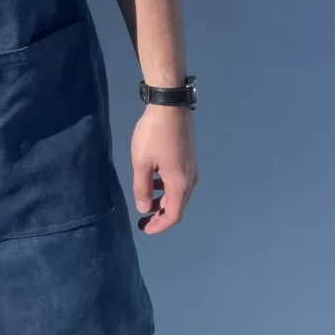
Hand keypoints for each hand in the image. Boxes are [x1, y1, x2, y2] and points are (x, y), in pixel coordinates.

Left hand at [131, 105, 198, 234]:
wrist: (170, 106)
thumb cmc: (154, 135)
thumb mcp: (142, 162)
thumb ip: (142, 188)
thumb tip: (144, 208)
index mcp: (180, 184)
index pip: (173, 215)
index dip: (159, 225)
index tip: (145, 228)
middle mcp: (191, 179)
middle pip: (178, 206)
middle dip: (161, 215)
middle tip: (144, 219)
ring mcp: (192, 168)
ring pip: (179, 193)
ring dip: (164, 200)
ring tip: (146, 200)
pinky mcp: (189, 158)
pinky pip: (179, 181)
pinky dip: (167, 188)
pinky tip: (154, 180)